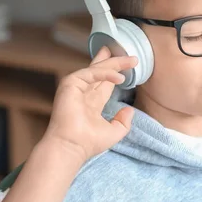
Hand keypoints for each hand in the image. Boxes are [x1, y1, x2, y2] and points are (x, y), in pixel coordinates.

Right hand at [42, 47, 137, 162]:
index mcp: (92, 103)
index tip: (128, 65)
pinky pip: (91, 73)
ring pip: (97, 69)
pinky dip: (106, 73)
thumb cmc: (89, 143)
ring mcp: (76, 87)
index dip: (115, 73)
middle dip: (114, 61)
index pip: (105, 83)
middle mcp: (83, 93)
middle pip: (101, 72)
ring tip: (131, 60)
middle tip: (130, 55)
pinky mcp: (71, 84)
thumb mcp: (114, 132)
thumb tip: (130, 110)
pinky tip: (120, 77)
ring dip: (114, 63)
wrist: (72, 146)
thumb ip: (123, 121)